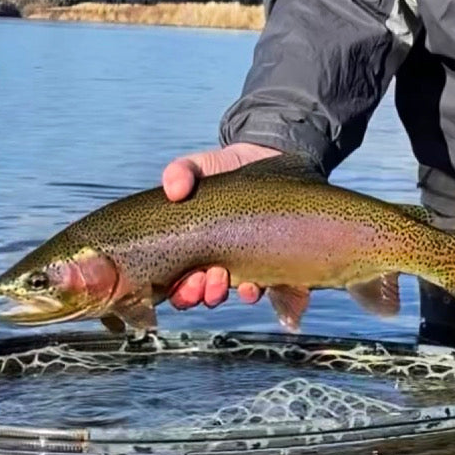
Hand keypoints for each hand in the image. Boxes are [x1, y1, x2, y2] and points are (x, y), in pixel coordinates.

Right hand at [162, 142, 280, 309]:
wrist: (267, 158)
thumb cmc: (224, 171)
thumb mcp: (199, 166)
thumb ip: (180, 172)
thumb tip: (174, 190)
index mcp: (193, 252)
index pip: (178, 286)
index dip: (180, 292)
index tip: (188, 277)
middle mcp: (220, 264)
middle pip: (205, 296)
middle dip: (204, 295)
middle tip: (208, 277)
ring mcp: (250, 265)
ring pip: (240, 295)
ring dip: (237, 295)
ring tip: (236, 282)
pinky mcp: (279, 260)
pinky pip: (280, 288)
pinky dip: (279, 293)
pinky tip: (272, 285)